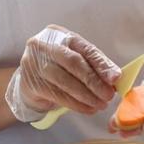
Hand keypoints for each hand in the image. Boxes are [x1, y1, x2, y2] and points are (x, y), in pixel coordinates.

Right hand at [5, 25, 120, 121]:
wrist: (28, 80)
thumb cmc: (57, 66)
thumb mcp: (74, 58)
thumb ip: (92, 64)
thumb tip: (115, 78)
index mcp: (59, 34)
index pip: (85, 48)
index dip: (102, 64)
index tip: (115, 78)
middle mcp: (43, 45)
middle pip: (74, 63)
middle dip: (94, 81)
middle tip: (108, 95)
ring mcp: (33, 63)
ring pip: (65, 81)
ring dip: (86, 96)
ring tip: (100, 104)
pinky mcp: (30, 83)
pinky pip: (57, 95)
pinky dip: (75, 104)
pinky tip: (87, 109)